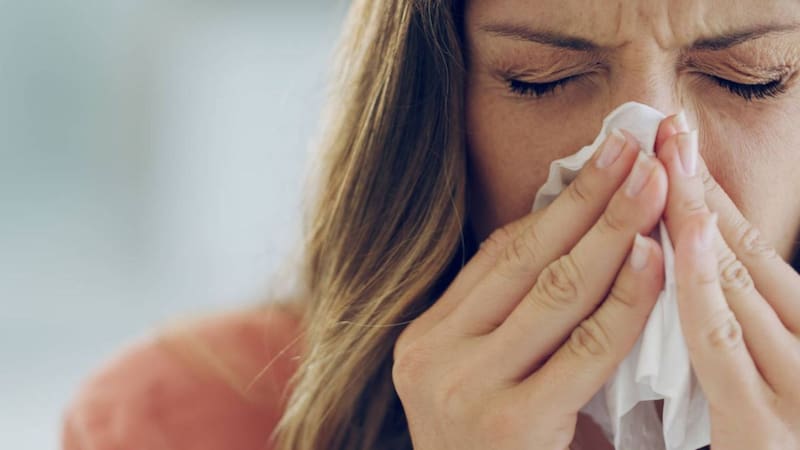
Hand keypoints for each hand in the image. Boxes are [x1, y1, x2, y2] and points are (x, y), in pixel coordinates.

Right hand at [392, 130, 667, 449]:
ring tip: (653, 186)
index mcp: (424, 339)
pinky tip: (654, 260)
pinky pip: (583, 349)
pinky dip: (624, 301)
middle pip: (526, 260)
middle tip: (634, 150)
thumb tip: (570, 240)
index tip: (599, 160)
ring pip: (555, 292)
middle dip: (587, 199)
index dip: (554, 204)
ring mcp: (463, 390)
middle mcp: (432, 357)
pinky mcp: (507, 426)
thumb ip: (510, 322)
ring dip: (613, 232)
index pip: (496, 256)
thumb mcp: (482, 379)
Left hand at [655, 113, 799, 448]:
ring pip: (735, 286)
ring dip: (696, 216)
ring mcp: (796, 389)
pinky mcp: (763, 432)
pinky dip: (702, 287)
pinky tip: (682, 239)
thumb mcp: (759, 370)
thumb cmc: (763, 436)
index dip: (714, 194)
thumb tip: (696, 256)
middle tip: (666, 129)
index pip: (753, 250)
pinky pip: (721, 345)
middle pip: (744, 253)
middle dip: (699, 188)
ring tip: (668, 158)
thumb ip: (734, 323)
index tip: (679, 144)